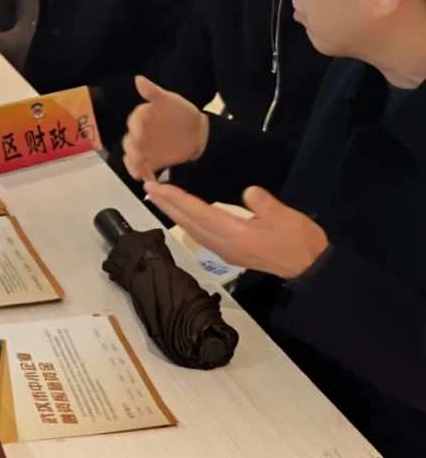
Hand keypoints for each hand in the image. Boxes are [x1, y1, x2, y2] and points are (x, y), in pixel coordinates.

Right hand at [122, 76, 209, 181]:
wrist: (197, 133)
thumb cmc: (182, 113)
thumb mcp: (170, 100)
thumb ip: (154, 93)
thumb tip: (138, 79)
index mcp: (141, 117)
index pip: (134, 121)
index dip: (135, 127)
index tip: (138, 133)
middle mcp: (138, 134)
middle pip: (130, 142)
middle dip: (132, 149)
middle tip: (137, 155)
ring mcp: (143, 149)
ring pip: (132, 157)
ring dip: (133, 164)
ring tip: (139, 172)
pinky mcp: (150, 161)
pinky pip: (142, 169)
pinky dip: (143, 174)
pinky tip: (149, 179)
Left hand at [144, 182, 329, 279]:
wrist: (310, 270)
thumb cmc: (300, 242)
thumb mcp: (287, 218)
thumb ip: (264, 204)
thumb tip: (248, 192)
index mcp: (236, 234)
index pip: (199, 213)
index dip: (177, 199)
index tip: (159, 188)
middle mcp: (224, 244)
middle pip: (189, 222)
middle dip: (167, 205)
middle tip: (148, 188)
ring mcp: (225, 250)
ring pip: (192, 229)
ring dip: (174, 213)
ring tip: (159, 198)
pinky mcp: (230, 252)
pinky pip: (200, 235)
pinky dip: (186, 222)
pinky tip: (181, 216)